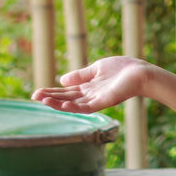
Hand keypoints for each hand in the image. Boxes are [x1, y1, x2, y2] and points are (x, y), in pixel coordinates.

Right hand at [31, 56, 154, 113]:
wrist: (141, 73)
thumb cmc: (123, 69)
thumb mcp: (97, 68)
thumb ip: (80, 75)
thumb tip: (61, 81)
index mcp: (89, 87)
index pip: (67, 92)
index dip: (52, 92)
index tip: (37, 92)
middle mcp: (91, 96)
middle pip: (67, 98)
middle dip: (50, 98)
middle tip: (33, 96)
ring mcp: (97, 100)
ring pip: (73, 104)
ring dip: (57, 103)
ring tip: (42, 100)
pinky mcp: (104, 102)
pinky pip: (86, 107)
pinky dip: (74, 106)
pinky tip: (62, 104)